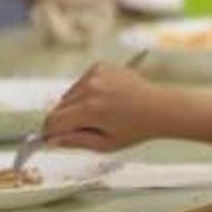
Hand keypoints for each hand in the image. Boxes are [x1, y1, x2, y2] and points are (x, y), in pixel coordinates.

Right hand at [43, 63, 180, 151]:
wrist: (160, 108)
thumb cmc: (135, 130)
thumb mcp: (105, 145)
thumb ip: (75, 142)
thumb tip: (51, 140)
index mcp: (90, 110)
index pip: (52, 121)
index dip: (51, 132)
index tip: (55, 139)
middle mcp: (90, 88)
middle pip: (58, 107)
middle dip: (65, 120)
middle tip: (86, 128)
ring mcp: (96, 74)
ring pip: (68, 94)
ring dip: (75, 105)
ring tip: (100, 114)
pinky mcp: (100, 66)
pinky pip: (81, 83)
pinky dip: (86, 92)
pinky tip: (105, 99)